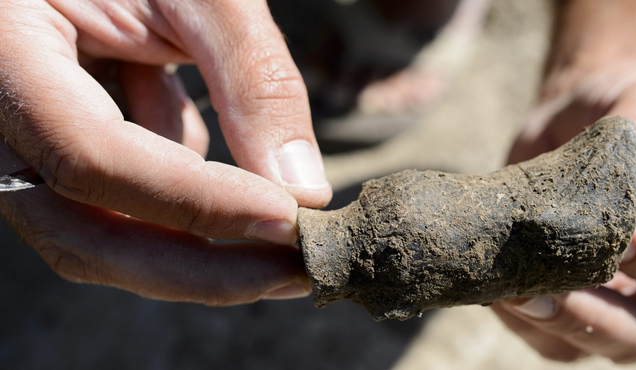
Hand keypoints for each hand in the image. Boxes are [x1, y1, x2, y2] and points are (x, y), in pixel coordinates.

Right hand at [0, 0, 331, 303]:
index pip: (92, 156)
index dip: (194, 201)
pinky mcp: (54, 162)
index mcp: (5, 53)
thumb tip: (304, 189)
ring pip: (97, 237)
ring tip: (276, 212)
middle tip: (296, 272)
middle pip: (84, 233)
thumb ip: (250, 77)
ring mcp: (17, 149)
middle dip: (201, 268)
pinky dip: (175, 199)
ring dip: (196, 246)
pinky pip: (111, 209)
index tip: (288, 218)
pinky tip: (192, 136)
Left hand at [493, 75, 635, 362]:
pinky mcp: (568, 313)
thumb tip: (616, 208)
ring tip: (513, 292)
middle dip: (597, 316)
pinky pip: (548, 338)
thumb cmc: (629, 110)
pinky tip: (499, 288)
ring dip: (552, 323)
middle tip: (551, 289)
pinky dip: (521, 321)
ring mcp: (620, 310)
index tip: (627, 233)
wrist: (577, 119)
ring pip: (593, 345)